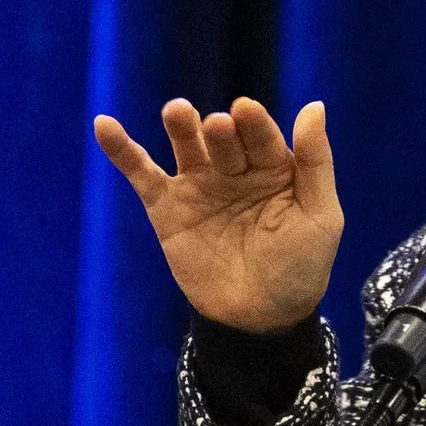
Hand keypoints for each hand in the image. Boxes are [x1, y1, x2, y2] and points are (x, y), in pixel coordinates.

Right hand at [91, 95, 343, 332]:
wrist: (260, 319)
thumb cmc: (299, 266)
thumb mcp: (320, 215)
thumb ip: (315, 161)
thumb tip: (314, 105)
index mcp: (273, 166)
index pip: (261, 136)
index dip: (255, 123)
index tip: (246, 111)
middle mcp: (234, 168)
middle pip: (223, 138)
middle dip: (221, 131)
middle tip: (219, 127)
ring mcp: (198, 186)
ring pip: (187, 147)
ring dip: (181, 126)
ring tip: (177, 111)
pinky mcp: (167, 209)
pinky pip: (142, 175)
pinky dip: (122, 151)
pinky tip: (104, 126)